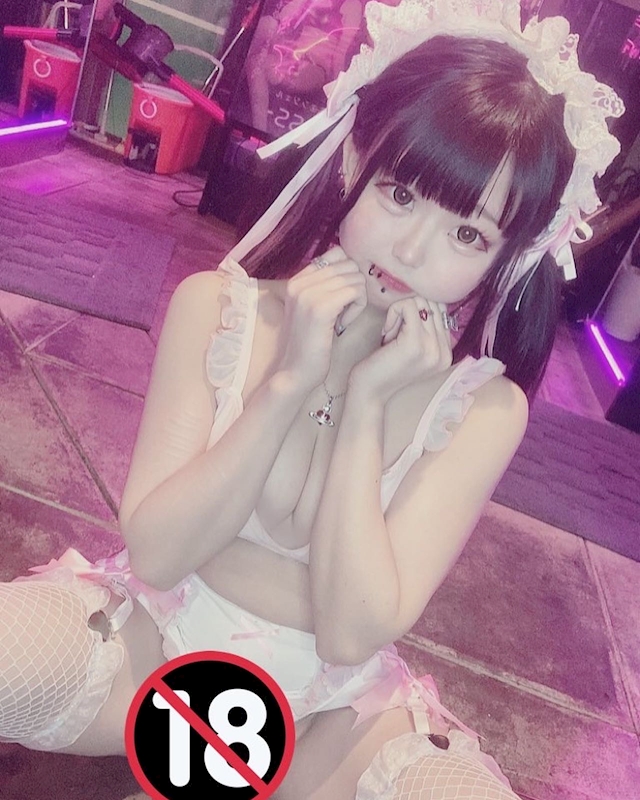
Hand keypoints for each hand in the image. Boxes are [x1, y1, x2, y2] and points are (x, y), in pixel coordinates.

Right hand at [275, 247, 366, 390]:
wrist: (295, 372)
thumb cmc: (309, 343)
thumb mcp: (311, 307)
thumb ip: (323, 285)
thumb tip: (350, 264)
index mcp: (296, 280)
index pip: (336, 253)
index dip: (348, 274)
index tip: (341, 298)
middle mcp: (299, 282)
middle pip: (349, 264)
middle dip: (354, 288)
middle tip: (345, 312)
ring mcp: (308, 294)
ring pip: (355, 278)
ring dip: (357, 300)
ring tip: (343, 319)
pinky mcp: (321, 308)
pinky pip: (356, 292)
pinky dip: (357, 308)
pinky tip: (344, 324)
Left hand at [349, 297, 452, 403]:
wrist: (370, 392)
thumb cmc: (384, 367)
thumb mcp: (412, 348)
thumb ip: (425, 329)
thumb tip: (425, 299)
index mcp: (447, 354)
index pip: (441, 311)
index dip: (418, 314)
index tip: (401, 334)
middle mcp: (445, 352)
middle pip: (433, 304)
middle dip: (409, 313)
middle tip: (394, 335)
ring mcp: (433, 347)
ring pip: (421, 302)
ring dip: (400, 314)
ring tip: (391, 336)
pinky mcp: (415, 341)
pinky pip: (407, 306)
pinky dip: (393, 312)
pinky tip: (386, 333)